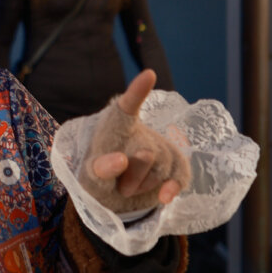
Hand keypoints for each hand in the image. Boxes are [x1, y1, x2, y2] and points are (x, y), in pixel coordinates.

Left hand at [80, 70, 191, 215]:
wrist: (115, 196)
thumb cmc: (98, 179)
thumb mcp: (91, 177)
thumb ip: (100, 169)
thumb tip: (120, 159)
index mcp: (115, 127)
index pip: (126, 108)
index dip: (138, 92)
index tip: (148, 75)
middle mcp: (141, 132)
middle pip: (145, 152)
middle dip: (132, 175)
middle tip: (117, 186)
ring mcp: (161, 147)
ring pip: (161, 167)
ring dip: (143, 185)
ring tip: (126, 188)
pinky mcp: (176, 164)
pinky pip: (180, 174)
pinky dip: (172, 187)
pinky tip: (165, 196)